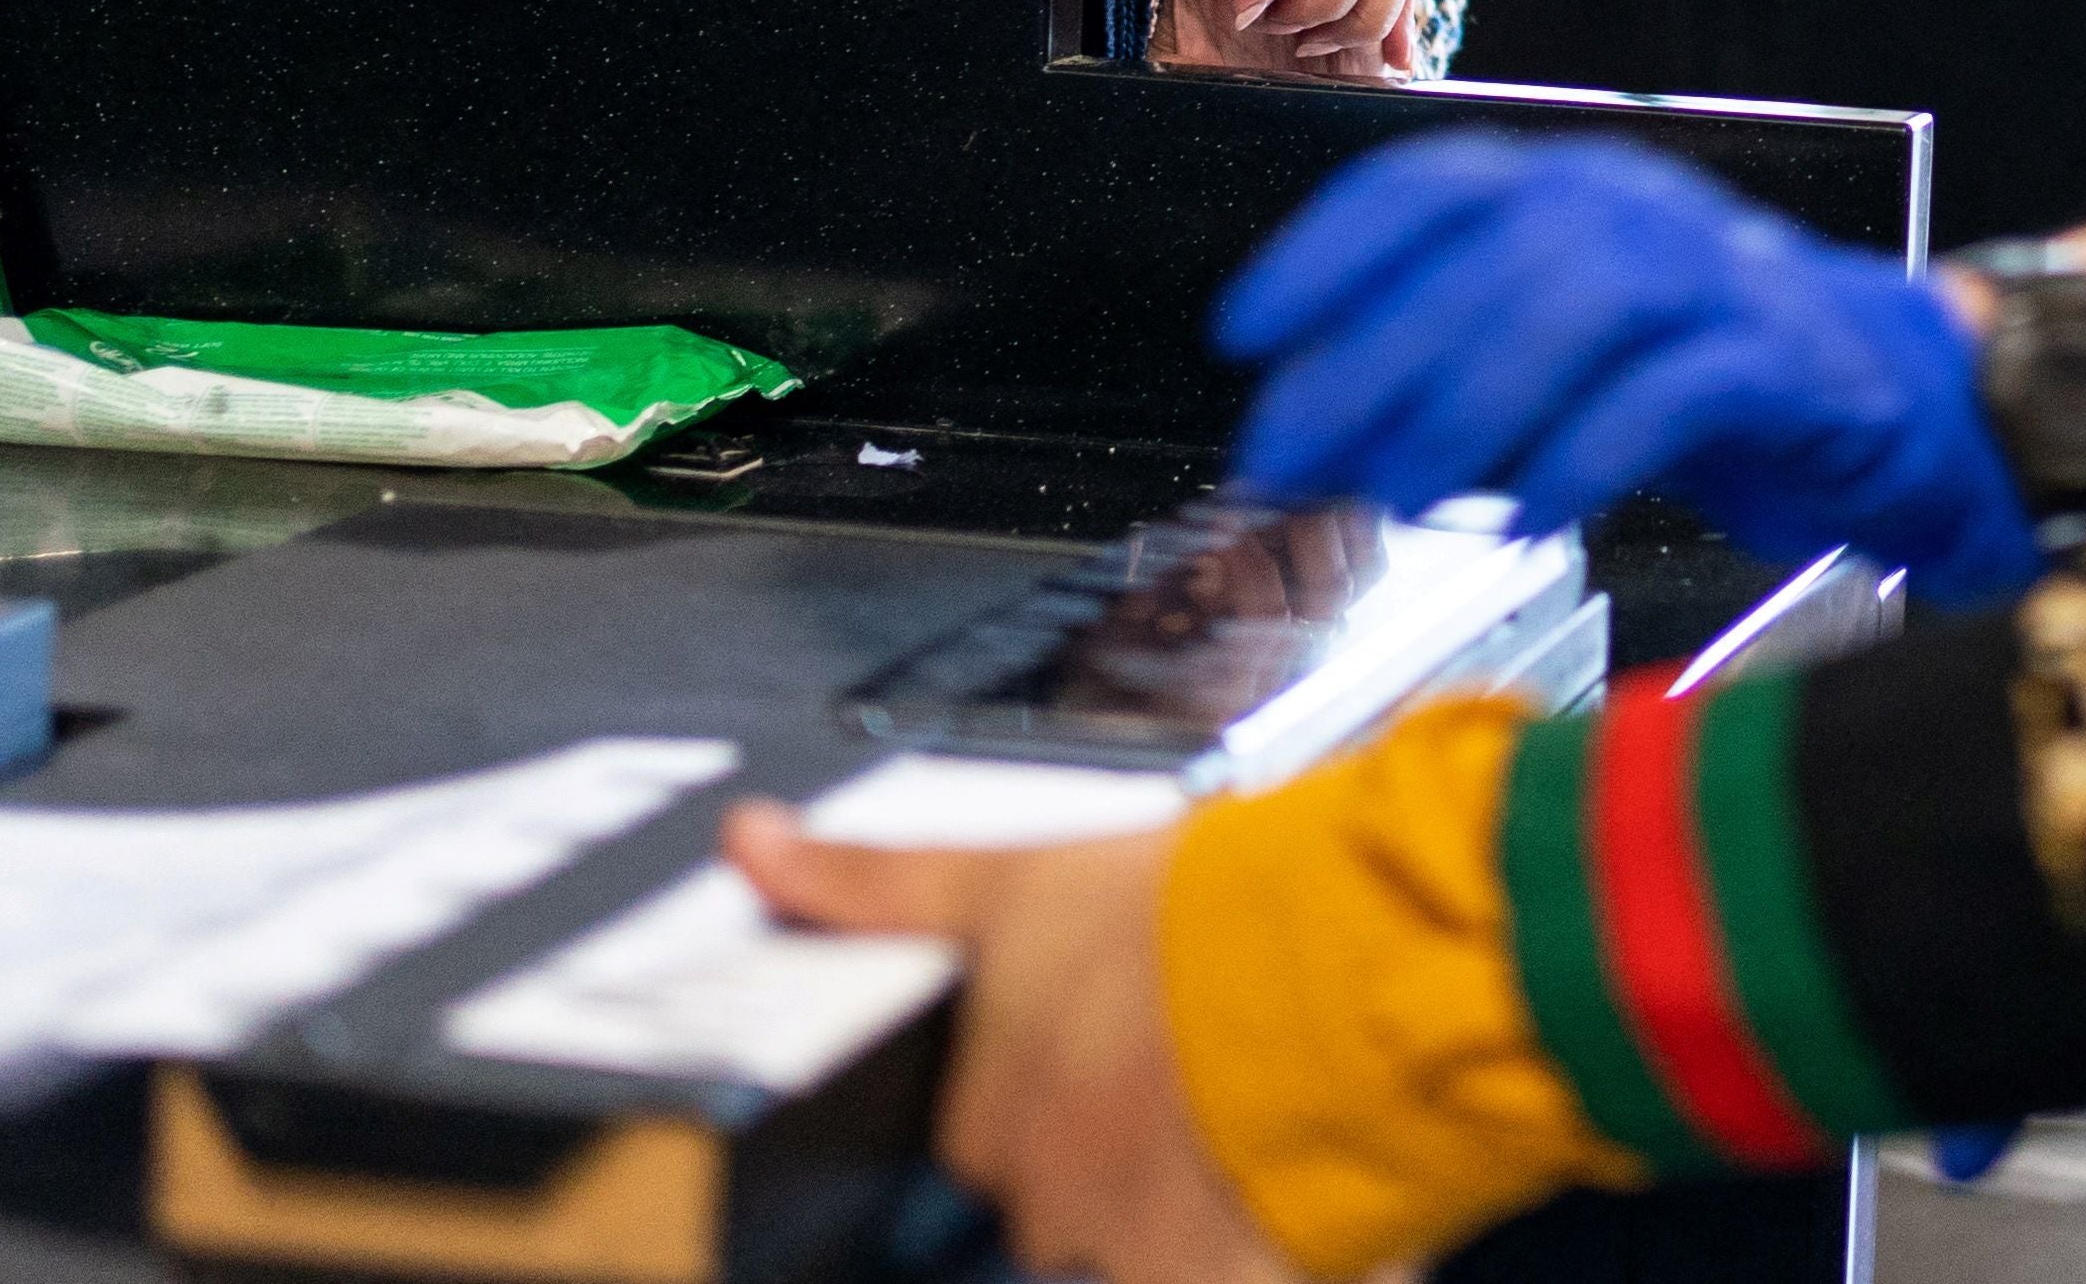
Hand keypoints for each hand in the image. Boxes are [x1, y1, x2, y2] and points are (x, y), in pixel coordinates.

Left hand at [719, 809, 1287, 1283]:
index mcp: (993, 1110)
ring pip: (1133, 1246)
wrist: (1335, 959)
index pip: (981, 1138)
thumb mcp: (1018, 879)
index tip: (1093, 1067)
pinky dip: (1246, 1253)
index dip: (1043, 1094)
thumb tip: (750, 844)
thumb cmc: (1191, 912)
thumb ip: (876, 883)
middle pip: (1057, 1203)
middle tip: (1182, 1090)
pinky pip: (1219, 1277)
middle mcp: (1045, 1192)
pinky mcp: (1221, 1279)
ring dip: (1180, 1210)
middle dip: (1107, 1161)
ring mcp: (1131, 1246)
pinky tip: (1281, 1204)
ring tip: (1245, 1131)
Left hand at [1215, 138, 2044, 601]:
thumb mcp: (1565, 367)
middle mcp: (1643, 210)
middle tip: (1291, 455)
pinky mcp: (1788, 361)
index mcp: (1577, 192)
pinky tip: (1529, 517)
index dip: (1330, 248)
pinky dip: (1588, 451)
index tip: (1246, 328)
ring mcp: (1722, 278)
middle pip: (1490, 250)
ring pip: (1580, 299)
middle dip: (1370, 355)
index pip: (1435, 183)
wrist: (1908, 408)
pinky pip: (1676, 391)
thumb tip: (1306, 439)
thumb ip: (1445, 384)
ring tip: (1402, 495)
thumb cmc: (1713, 383)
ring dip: (1470, 398)